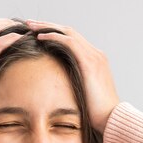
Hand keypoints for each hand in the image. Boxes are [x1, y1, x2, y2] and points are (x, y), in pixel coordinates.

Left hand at [25, 19, 119, 133]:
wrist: (111, 119)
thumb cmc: (97, 113)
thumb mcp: (84, 95)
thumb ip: (75, 85)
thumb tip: (58, 90)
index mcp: (95, 60)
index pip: (73, 39)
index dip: (55, 33)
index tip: (38, 33)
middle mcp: (96, 54)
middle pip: (69, 31)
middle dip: (48, 25)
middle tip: (30, 24)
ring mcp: (94, 57)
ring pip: (68, 32)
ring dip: (47, 27)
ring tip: (30, 26)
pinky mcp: (89, 64)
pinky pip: (69, 42)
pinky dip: (54, 36)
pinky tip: (40, 37)